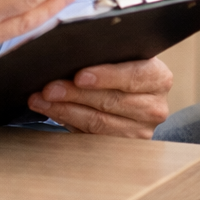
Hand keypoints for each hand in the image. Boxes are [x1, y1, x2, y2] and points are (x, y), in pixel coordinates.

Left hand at [27, 58, 172, 138]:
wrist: (134, 98)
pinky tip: (51, 112)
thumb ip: (107, 53)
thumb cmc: (122, 69)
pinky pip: (92, 136)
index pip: (134, 76)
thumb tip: (71, 52)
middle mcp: (154, 106)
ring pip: (98, 122)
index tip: (79, 76)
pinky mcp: (123, 146)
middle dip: (75, 94)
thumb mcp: (123, 57)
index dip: (106, 76)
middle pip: (111, 101)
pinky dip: (68, 121)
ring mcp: (141, 130)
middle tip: (48, 88)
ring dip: (64, 110)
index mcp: (159, 77)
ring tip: (41, 100)